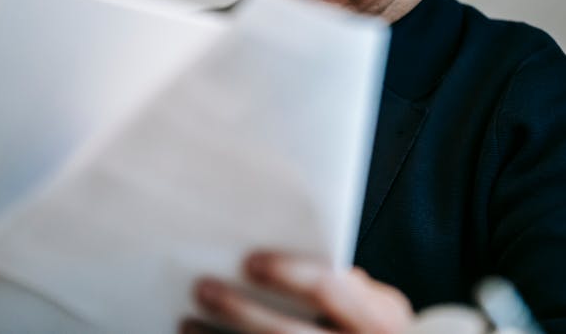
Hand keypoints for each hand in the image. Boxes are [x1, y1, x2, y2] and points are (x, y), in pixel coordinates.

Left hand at [181, 250, 413, 333]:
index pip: (327, 288)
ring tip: (188, 320)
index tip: (249, 260)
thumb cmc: (370, 327)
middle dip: (241, 311)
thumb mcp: (376, 303)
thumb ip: (341, 279)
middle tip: (201, 287)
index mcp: (378, 320)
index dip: (287, 272)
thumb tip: (286, 240)